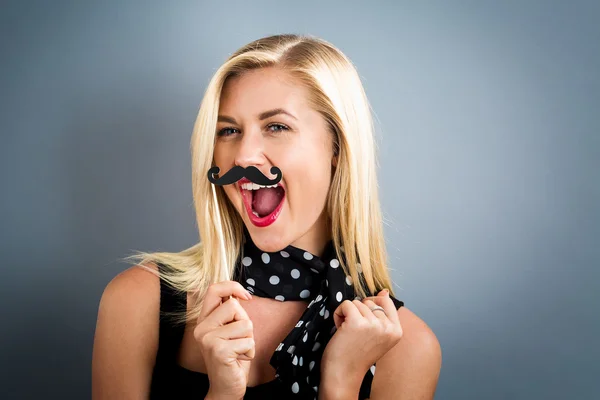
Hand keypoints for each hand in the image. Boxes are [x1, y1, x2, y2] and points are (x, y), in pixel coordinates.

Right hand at [194, 281, 254, 399]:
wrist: (226, 387)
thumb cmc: (233, 357)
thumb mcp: (231, 330)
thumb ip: (231, 313)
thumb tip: (239, 294)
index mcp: (204, 320)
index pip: (214, 290)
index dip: (232, 286)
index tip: (246, 296)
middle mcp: (202, 328)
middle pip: (234, 305)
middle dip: (245, 322)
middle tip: (238, 339)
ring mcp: (208, 339)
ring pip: (245, 323)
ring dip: (249, 339)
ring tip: (239, 350)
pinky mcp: (219, 350)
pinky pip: (248, 340)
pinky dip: (250, 351)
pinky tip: (239, 359)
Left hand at [321, 290, 402, 389]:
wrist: (343, 374)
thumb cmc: (357, 355)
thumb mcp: (377, 335)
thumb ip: (383, 315)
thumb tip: (385, 291)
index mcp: (396, 331)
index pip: (387, 301)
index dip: (372, 304)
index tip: (364, 318)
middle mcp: (387, 327)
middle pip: (370, 302)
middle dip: (358, 312)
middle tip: (355, 331)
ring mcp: (373, 324)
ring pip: (357, 302)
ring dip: (348, 314)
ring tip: (348, 332)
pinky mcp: (357, 322)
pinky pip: (346, 304)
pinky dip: (339, 314)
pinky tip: (340, 329)